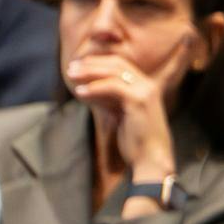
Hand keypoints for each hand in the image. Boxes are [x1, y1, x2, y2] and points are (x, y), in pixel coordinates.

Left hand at [67, 42, 191, 178]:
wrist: (152, 160)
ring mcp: (145, 91)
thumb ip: (108, 100)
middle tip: (71, 67)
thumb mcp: (121, 114)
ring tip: (71, 75)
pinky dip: (94, 88)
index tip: (78, 66)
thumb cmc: (136, 142)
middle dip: (91, 63)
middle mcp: (147, 85)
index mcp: (145, 86)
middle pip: (116, 63)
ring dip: (89, 72)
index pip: (120, 64)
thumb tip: (87, 88)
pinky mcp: (138, 101)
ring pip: (113, 72)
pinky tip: (79, 92)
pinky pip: (112, 87)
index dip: (98, 62)